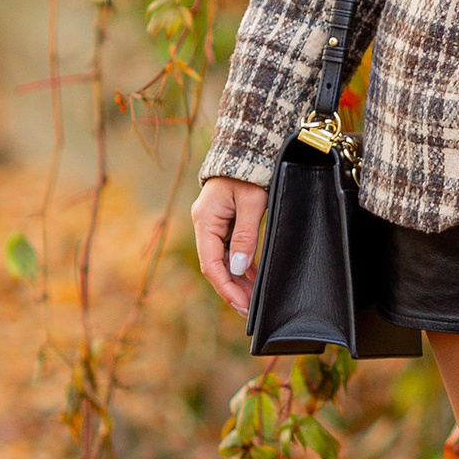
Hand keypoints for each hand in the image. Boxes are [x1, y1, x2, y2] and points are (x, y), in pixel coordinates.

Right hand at [194, 176, 265, 313]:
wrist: (247, 149)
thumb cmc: (250, 172)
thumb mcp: (253, 203)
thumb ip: (246, 236)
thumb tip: (238, 268)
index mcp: (206, 219)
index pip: (210, 263)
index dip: (225, 287)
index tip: (241, 304)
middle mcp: (205, 224)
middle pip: (215, 265)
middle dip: (231, 289)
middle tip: (249, 309)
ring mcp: (213, 223)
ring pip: (222, 260)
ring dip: (237, 280)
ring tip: (253, 299)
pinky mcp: (223, 222)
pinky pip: (229, 249)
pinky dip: (240, 266)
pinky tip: (252, 280)